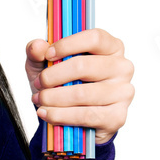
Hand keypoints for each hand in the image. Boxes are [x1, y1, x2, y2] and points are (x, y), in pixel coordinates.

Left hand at [25, 28, 133, 144]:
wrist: (73, 121)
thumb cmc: (62, 85)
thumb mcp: (45, 66)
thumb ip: (38, 53)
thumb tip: (36, 46)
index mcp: (111, 47)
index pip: (94, 38)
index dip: (67, 45)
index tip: (47, 55)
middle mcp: (122, 67)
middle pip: (84, 66)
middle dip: (53, 76)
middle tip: (38, 83)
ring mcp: (123, 92)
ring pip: (82, 94)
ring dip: (53, 98)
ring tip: (39, 100)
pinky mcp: (117, 116)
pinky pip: (85, 115)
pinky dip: (60, 115)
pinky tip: (46, 113)